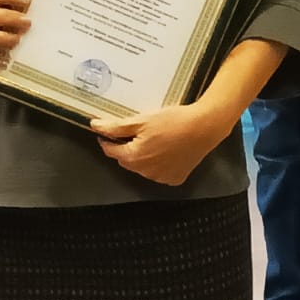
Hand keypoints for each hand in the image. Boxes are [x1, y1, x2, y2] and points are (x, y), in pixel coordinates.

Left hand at [89, 105, 232, 185]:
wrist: (204, 127)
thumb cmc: (173, 121)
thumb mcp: (142, 120)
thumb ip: (116, 127)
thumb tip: (94, 126)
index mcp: (134, 158)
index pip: (111, 151)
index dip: (107, 140)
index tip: (108, 131)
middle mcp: (145, 172)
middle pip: (127, 160)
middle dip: (127, 148)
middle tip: (137, 131)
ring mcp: (161, 178)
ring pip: (143, 167)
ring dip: (144, 156)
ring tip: (156, 138)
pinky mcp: (175, 179)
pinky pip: (160, 172)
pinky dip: (160, 163)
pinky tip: (168, 149)